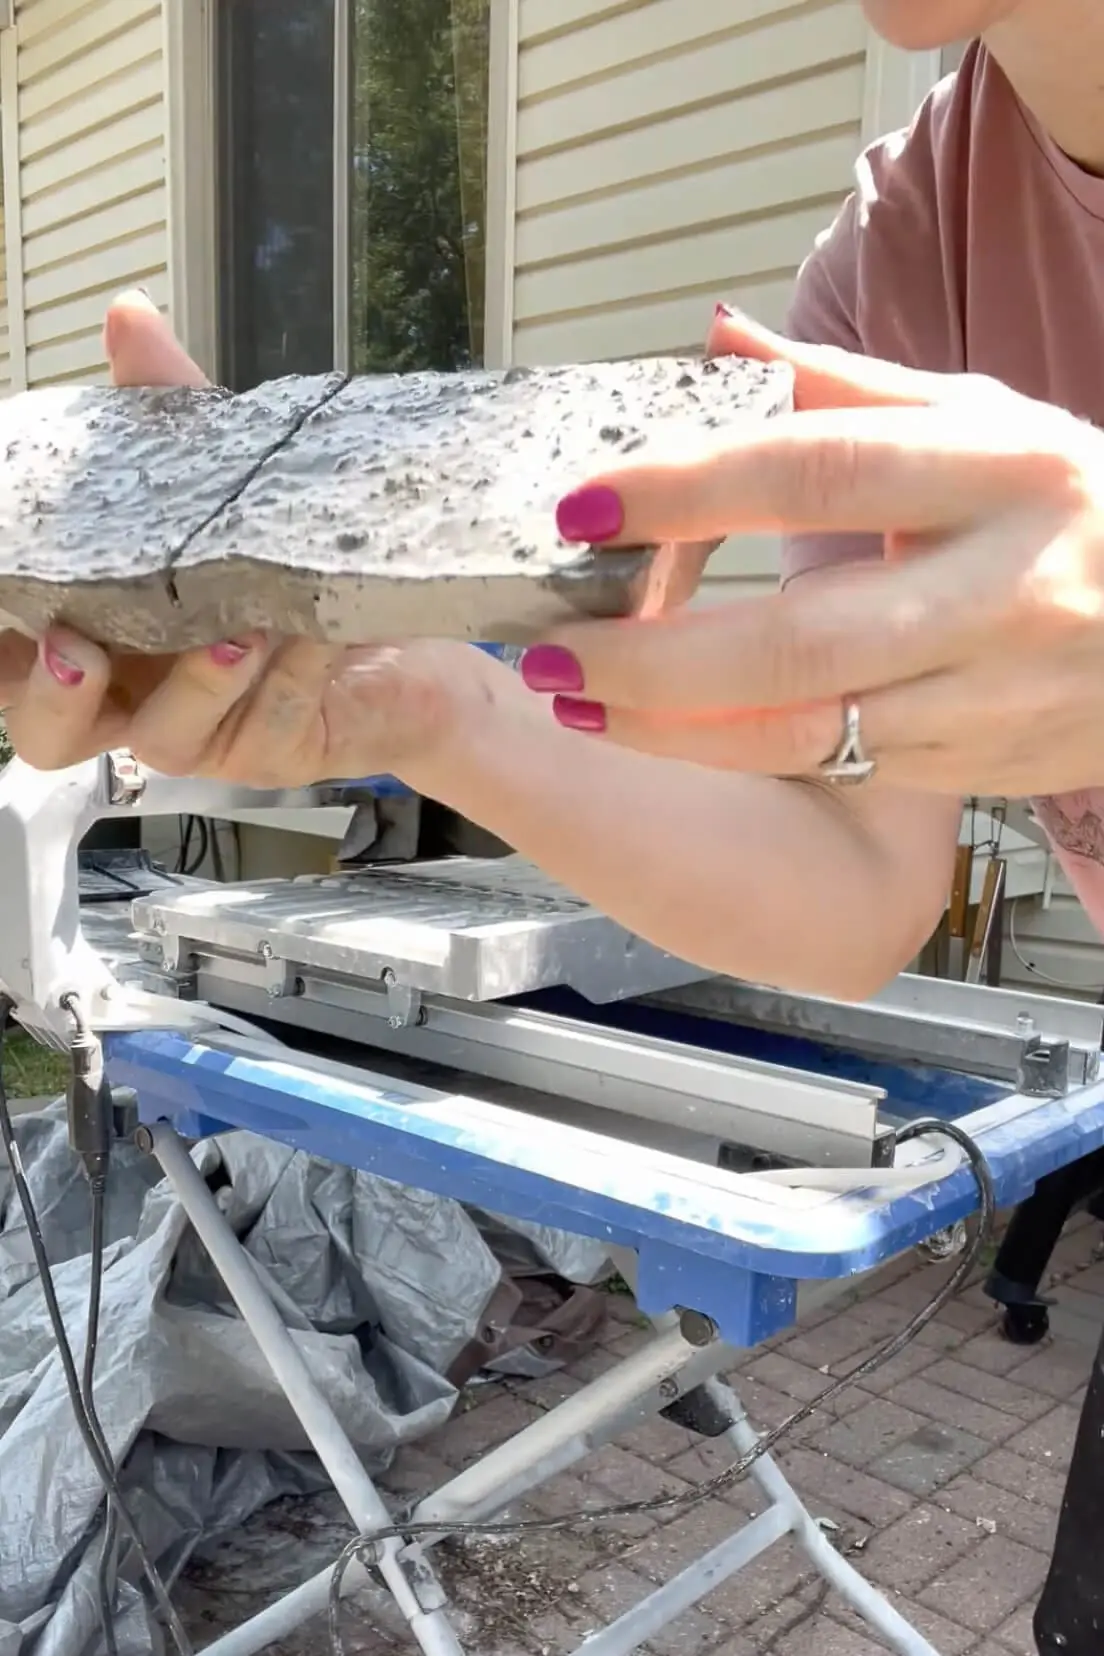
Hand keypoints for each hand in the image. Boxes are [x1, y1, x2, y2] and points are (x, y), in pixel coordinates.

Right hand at [6, 293, 502, 784]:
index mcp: (101, 642)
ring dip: (196, 681)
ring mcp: (209, 735)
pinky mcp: (279, 750)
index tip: (8, 594)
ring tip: (233, 630)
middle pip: (51, 738)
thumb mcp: (228, 484)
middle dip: (54, 697)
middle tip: (76, 649)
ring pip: (165, 738)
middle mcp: (139, 698)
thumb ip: (167, 413)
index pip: (12, 660)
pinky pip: (270, 724)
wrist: (414, 635)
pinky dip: (288, 676)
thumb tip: (128, 319)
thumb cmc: (296, 567)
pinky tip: (310, 632)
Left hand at [520, 308, 1103, 797]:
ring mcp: (994, 686)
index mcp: (1001, 465)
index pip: (816, 470)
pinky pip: (840, 764)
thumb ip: (840, 388)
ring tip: (577, 700)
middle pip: (801, 635)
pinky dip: (737, 752)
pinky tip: (662, 730)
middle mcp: (1003, 582)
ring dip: (673, 726)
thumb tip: (714, 337)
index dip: (688, 490)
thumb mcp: (979, 419)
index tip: (583, 508)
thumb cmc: (1063, 504)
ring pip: (811, 727)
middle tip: (549, 649)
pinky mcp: (980, 760)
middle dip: (652, 654)